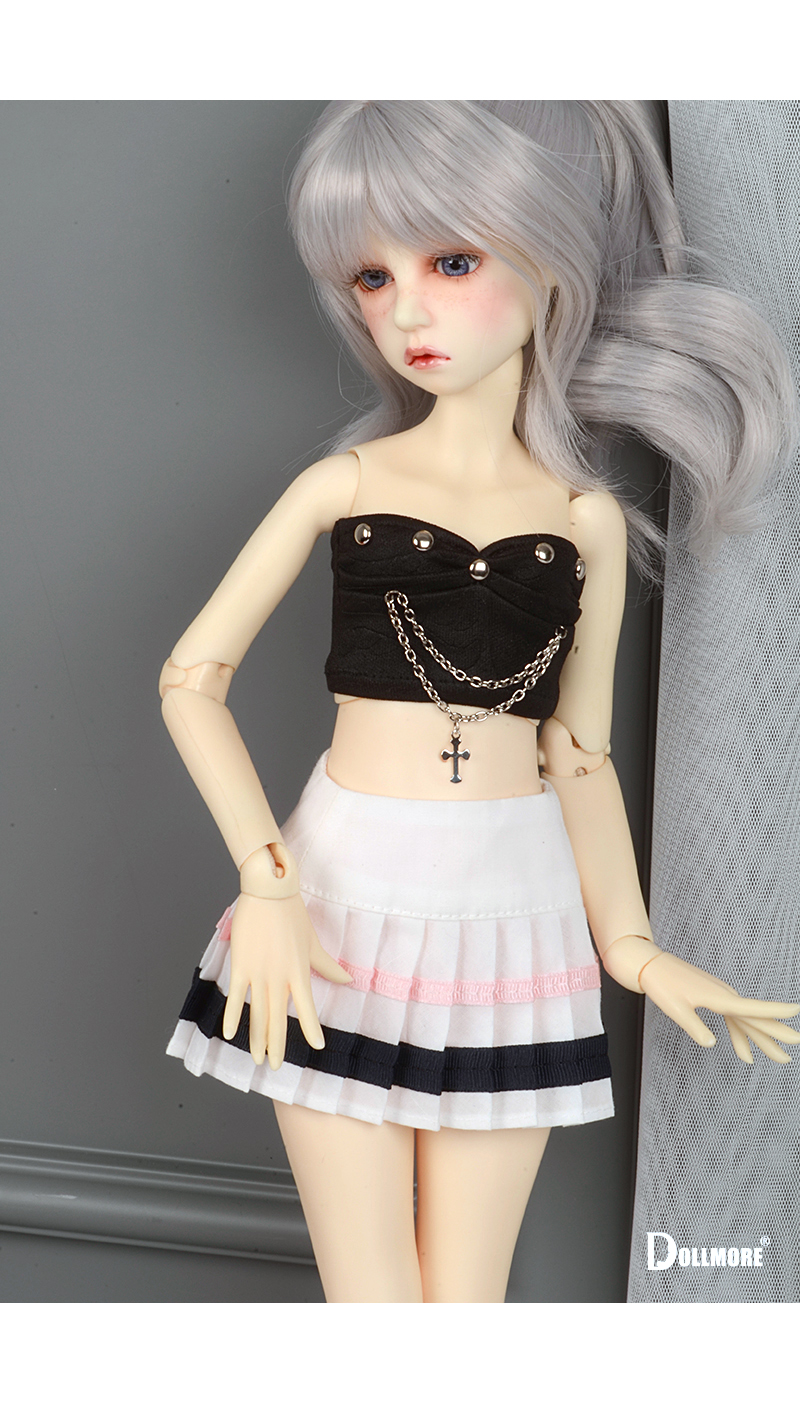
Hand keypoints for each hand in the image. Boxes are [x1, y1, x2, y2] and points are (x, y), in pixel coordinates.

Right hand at [222, 892, 352, 1070]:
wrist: (268, 890)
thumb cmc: (292, 913)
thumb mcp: (313, 941)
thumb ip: (328, 965)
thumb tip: (349, 980)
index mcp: (299, 970)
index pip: (307, 1006)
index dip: (311, 1027)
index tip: (316, 1047)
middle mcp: (280, 976)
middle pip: (278, 1017)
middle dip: (277, 1044)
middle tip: (276, 1066)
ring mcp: (259, 972)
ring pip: (258, 1013)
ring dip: (257, 1038)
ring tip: (257, 1058)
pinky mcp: (241, 965)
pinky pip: (236, 997)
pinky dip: (232, 1016)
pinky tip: (229, 1034)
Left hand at [639, 951, 799, 1063]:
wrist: (651, 965)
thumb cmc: (662, 985)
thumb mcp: (675, 1009)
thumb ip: (694, 1027)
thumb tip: (711, 1043)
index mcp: (718, 997)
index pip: (751, 1008)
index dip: (774, 1011)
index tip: (795, 1010)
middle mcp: (724, 995)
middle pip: (754, 1016)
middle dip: (774, 1033)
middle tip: (794, 1045)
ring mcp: (720, 995)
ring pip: (746, 1019)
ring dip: (761, 1037)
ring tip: (778, 1057)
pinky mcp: (714, 996)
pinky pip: (733, 1017)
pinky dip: (740, 1033)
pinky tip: (744, 1051)